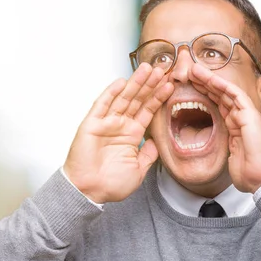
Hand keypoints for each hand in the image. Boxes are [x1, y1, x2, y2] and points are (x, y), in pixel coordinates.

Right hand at [64, 64, 173, 202]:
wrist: (89, 192)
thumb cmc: (111, 184)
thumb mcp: (139, 169)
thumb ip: (149, 154)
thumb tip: (157, 141)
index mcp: (131, 135)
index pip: (147, 111)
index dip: (158, 98)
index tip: (170, 85)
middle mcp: (120, 126)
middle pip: (137, 100)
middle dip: (149, 85)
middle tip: (161, 69)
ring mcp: (106, 123)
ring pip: (123, 98)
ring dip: (135, 83)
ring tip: (147, 69)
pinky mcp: (92, 124)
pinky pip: (102, 105)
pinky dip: (111, 93)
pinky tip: (121, 82)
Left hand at [189, 64, 260, 193]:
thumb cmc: (251, 174)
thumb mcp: (231, 160)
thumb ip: (228, 153)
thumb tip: (225, 157)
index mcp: (235, 129)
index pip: (218, 106)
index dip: (204, 95)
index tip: (190, 88)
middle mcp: (241, 119)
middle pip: (220, 96)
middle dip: (204, 84)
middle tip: (189, 73)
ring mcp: (246, 115)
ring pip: (226, 92)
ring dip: (210, 79)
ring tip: (194, 69)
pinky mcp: (250, 114)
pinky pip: (234, 94)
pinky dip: (222, 84)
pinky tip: (209, 77)